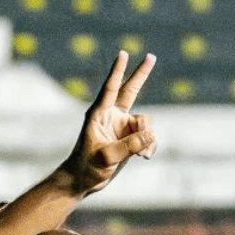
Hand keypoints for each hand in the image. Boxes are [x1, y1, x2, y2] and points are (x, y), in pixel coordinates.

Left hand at [58, 51, 156, 195]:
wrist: (83, 181)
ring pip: (145, 123)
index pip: (111, 88)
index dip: (118, 71)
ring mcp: (122, 127)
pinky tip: (144, 158)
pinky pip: (147, 137)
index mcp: (99, 115)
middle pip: (130, 91)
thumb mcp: (106, 157)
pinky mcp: (129, 138)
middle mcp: (112, 116)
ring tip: (142, 156)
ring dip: (147, 138)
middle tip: (151, 56)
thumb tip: (151, 136)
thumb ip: (129, 146)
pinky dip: (149, 147)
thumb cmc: (87, 167)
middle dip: (141, 75)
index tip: (123, 53)